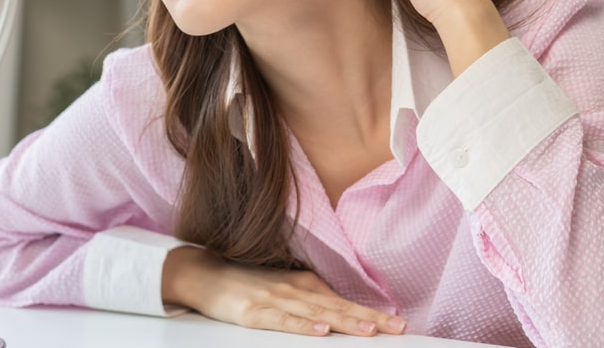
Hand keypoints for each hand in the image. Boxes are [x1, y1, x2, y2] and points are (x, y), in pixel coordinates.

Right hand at [162, 246, 406, 336]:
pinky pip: (284, 321)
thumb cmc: (245, 281)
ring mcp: (276, 300)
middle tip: (398, 329)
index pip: (344, 302)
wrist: (205, 272)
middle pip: (338, 308)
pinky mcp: (256, 312)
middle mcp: (295, 290)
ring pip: (318, 314)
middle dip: (371, 320)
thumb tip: (338, 312)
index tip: (398, 323)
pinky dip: (304, 327)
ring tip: (370, 331)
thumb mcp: (281, 285)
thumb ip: (309, 298)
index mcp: (304, 283)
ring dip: (345, 323)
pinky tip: (321, 332)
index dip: (372, 313)